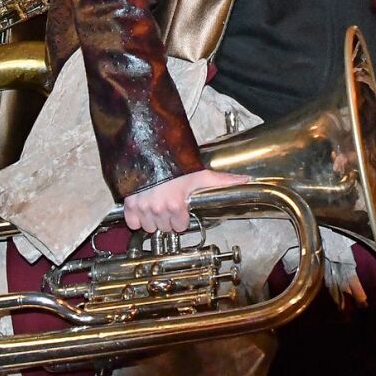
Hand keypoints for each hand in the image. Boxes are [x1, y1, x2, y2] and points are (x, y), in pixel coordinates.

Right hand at [123, 168, 243, 233]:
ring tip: (156, 205)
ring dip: (152, 219)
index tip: (180, 208)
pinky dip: (136, 217)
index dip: (181, 218)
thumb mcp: (200, 173)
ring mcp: (142, 207)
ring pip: (149, 226)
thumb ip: (223, 180)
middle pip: (164, 228)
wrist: (149, 148)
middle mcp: (158, 209)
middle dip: (168, 219)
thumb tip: (246, 181)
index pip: (180, 227)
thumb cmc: (175, 162)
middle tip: (169, 205)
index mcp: (175, 205)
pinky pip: (132, 222)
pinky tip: (143, 207)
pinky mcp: (129, 203)